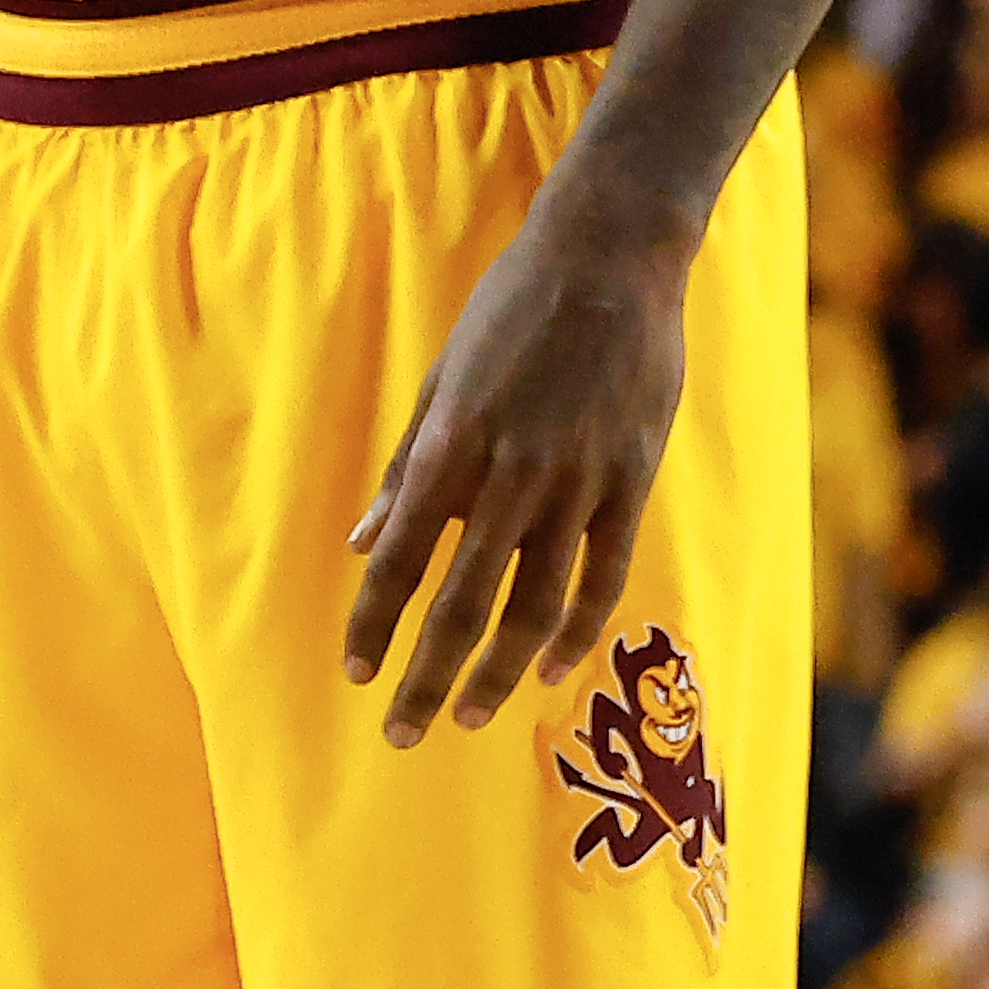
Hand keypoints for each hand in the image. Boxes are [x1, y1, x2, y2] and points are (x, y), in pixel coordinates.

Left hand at [341, 195, 689, 743]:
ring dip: (500, 672)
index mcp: (454, 443)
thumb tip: (364, 542)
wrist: (614, 253)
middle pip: (464, 602)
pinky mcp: (633, 475)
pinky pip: (604, 573)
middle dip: (427, 677)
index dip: (374, 623)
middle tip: (402, 735)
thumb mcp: (441, 379)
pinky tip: (553, 666)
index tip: (356, 673)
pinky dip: (577, 628)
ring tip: (471, 715)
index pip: (401, 559)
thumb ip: (407, 467)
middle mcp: (514, 471)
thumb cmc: (513, 308)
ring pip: (536, 603)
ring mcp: (580, 477)